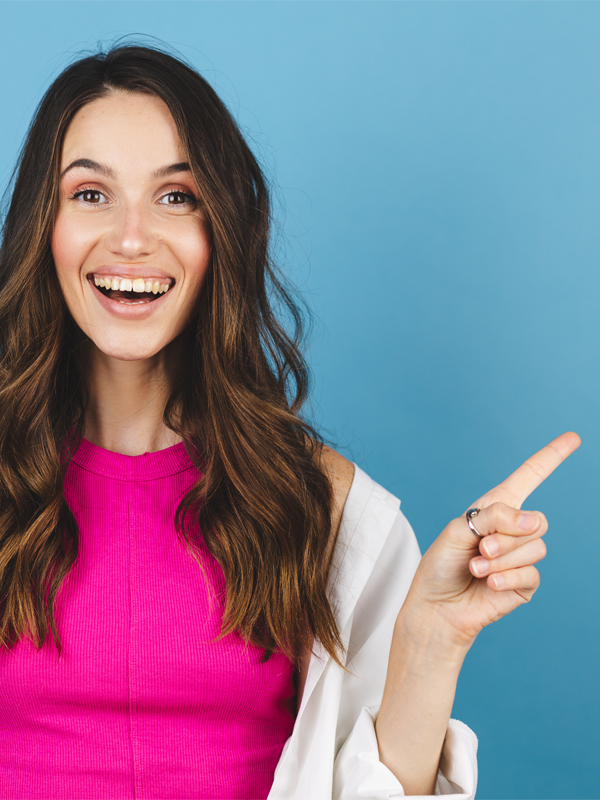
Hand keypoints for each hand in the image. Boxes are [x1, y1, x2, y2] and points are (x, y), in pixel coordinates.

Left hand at [400, 431, 580, 650]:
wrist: (435, 607)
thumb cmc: (440, 566)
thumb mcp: (457, 530)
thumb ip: (493, 517)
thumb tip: (534, 520)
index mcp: (494, 509)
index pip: (528, 477)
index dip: (551, 457)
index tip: (573, 438)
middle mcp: (512, 530)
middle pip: (536, 520)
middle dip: (506, 534)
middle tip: (480, 548)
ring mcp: (521, 557)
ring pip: (535, 548)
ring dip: (501, 559)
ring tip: (476, 567)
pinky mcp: (524, 584)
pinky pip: (531, 574)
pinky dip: (506, 577)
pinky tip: (488, 583)